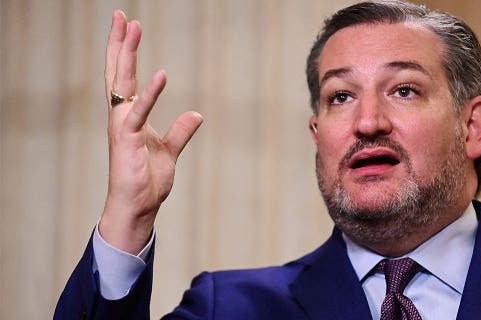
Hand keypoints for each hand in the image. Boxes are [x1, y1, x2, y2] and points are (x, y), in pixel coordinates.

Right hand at [99, 10, 202, 253]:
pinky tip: (161, 74)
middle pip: (118, 72)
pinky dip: (150, 93)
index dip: (124, 52)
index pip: (125, 78)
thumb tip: (197, 114)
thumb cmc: (147, 181)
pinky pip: (139, 112)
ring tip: (131, 28)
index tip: (127, 27)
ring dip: (126, 55)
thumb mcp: (170, 152)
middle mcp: (122, 117)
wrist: (138, 207)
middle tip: (120, 15)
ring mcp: (122, 126)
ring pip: (122, 83)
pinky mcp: (127, 140)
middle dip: (119, 43)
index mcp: (130, 117)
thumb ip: (181, 132)